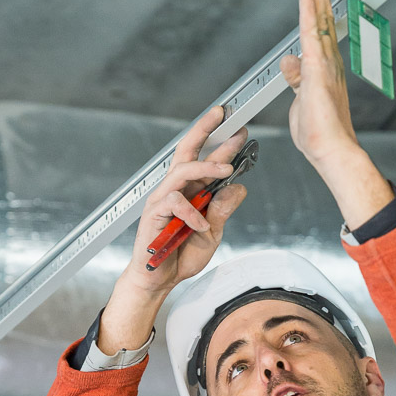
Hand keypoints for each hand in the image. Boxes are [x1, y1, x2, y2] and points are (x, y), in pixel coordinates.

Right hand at [98, 107, 248, 355]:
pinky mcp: (154, 213)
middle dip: (205, 129)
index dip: (222, 143)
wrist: (161, 279)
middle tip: (223, 115)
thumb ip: (223, 211)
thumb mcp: (213, 233)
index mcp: (191, 191)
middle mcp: (176, 189)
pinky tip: (201, 225)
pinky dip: (192, 213)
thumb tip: (239, 188)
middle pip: (187, 150)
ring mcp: (163, 198)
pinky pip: (174, 202)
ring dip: (206, 167)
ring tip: (227, 169)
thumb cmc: (182, 254)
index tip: (241, 129)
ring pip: (182, 170)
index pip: (206, 159)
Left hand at [280, 0, 358, 168]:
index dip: (315, 8)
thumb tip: (288, 61)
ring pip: (319, 20)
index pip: (317, 31)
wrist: (331, 150)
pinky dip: (310, 12)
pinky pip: (312, 34)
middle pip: (321, 19)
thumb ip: (295, 79)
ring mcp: (325, 64)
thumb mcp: (299, 100)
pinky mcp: (319, 69)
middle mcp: (328, 62)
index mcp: (323, 70)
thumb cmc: (318, 134)